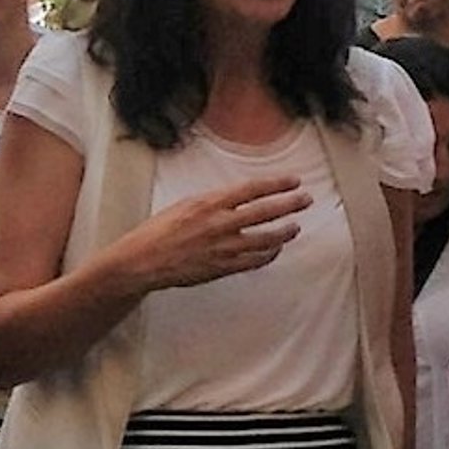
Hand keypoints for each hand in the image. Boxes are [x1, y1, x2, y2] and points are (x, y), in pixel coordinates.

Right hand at [121, 175, 311, 292]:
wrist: (143, 260)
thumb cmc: (159, 231)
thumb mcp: (185, 205)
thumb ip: (213, 203)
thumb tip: (236, 201)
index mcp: (210, 203)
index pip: (252, 189)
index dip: (276, 184)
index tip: (294, 181)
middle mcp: (221, 223)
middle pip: (266, 211)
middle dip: (290, 204)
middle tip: (306, 200)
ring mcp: (224, 247)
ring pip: (266, 238)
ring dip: (284, 232)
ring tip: (295, 226)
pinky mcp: (224, 267)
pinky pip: (255, 261)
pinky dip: (269, 254)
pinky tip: (276, 249)